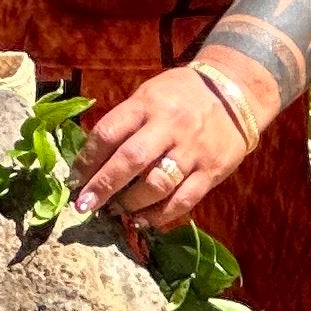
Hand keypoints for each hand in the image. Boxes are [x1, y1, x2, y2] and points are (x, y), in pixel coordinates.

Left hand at [78, 65, 258, 231]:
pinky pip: (183, 200)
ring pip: (157, 184)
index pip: (109, 132)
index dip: (87, 159)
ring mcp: (192, 150)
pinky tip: (143, 220)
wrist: (236, 90)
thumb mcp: (150, 94)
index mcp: (148, 104)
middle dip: (103, 186)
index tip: (74, 180)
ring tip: (116, 211)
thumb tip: (93, 160)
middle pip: (131, 160)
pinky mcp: (211, 171)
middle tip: (84, 206)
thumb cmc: (181, 94)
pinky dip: (159, 216)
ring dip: (130, 204)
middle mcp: (169, 126)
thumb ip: (126, 122)